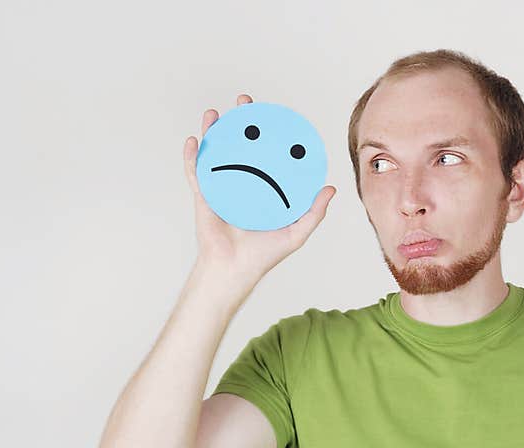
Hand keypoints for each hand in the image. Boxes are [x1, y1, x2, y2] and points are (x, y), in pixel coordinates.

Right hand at [182, 93, 335, 284]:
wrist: (235, 269)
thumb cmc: (264, 255)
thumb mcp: (296, 232)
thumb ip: (314, 212)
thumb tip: (331, 188)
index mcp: (262, 189)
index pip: (267, 155)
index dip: (269, 135)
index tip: (276, 116)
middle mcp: (241, 185)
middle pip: (240, 146)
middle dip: (241, 122)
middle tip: (245, 102)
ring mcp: (220, 189)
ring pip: (215, 153)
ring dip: (212, 131)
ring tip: (214, 113)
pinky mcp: (203, 198)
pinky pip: (196, 173)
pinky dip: (192, 157)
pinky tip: (193, 141)